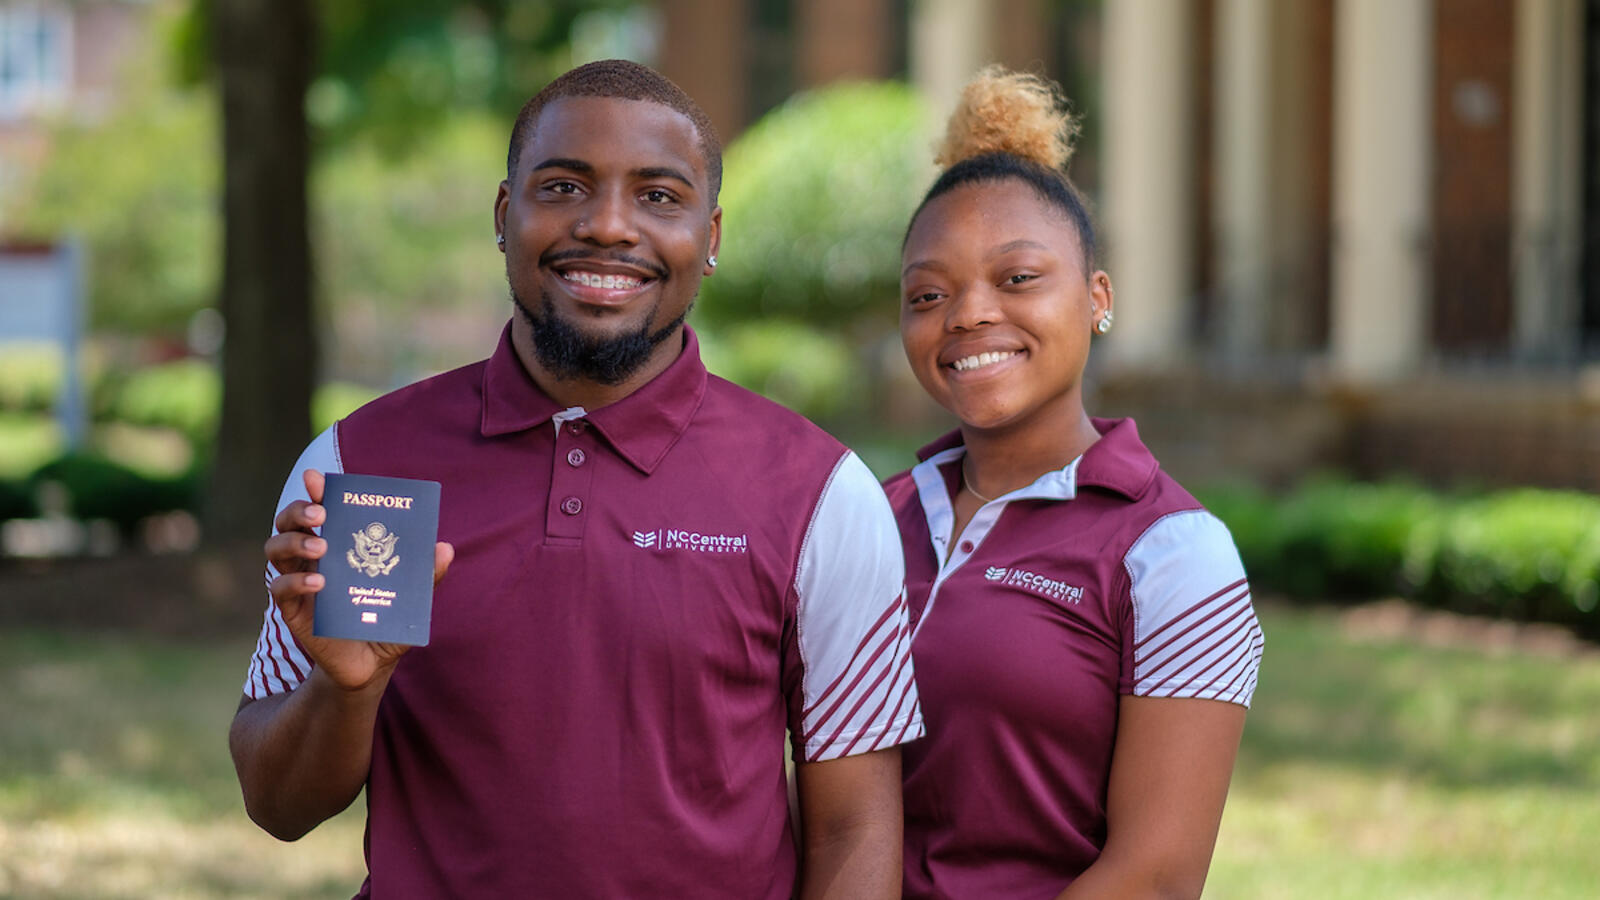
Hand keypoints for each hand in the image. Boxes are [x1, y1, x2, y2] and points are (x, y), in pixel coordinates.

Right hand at [264, 469, 454, 692]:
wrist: (371, 666)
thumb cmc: (387, 621)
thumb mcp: (410, 598)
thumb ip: (426, 575)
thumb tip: (445, 548)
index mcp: (337, 544)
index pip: (319, 510)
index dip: (315, 491)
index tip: (317, 478)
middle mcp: (311, 557)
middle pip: (287, 522)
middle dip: (299, 511)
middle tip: (321, 513)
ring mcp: (298, 582)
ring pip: (276, 549)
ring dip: (295, 541)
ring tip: (322, 546)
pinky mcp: (292, 611)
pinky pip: (280, 589)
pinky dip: (297, 581)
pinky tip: (319, 582)